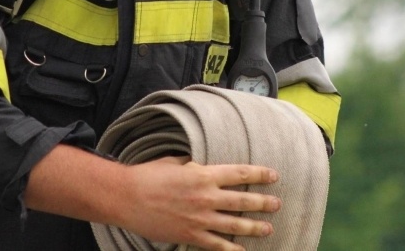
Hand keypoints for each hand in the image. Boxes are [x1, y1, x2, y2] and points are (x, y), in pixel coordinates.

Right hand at [115, 156, 281, 249]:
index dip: (260, 174)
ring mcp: (199, 219)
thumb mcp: (176, 163)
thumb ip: (195, 167)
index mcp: (203, 175)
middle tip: (277, 204)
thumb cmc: (149, 175)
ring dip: (254, 226)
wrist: (127, 197)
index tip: (274, 175)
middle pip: (243, 200)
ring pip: (235, 224)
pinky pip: (216, 245)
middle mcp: (206, 197)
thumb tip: (205, 168)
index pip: (240, 173)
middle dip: (263, 203)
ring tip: (268, 228)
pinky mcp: (190, 235)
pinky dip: (231, 249)